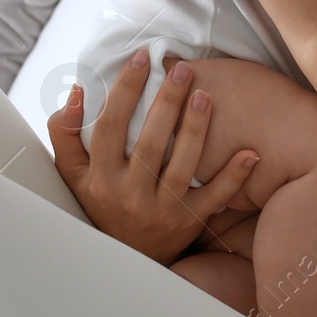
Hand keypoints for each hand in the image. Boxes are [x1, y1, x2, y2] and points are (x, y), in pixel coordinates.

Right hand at [48, 48, 259, 264]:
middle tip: (182, 69)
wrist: (126, 258)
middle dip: (166, 102)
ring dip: (196, 129)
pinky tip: (250, 152)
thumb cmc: (102, 202)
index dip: (125, 89)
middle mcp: (130, 195)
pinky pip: (215, 198)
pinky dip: (234, 176)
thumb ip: (66, 133)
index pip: (109, 126)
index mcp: (101, 178)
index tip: (140, 58)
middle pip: (149, 142)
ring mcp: (163, 210)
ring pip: (182, 166)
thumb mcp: (73, 174)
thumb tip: (76, 91)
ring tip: (205, 95)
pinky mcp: (190, 222)